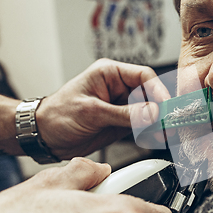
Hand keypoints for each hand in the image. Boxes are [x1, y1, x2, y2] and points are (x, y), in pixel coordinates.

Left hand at [36, 58, 170, 158]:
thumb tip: (152, 113)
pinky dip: (150, 133)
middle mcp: (118, 88)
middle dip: (161, 110)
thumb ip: (125, 114)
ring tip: (164, 134)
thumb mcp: (92, 112)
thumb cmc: (57, 115)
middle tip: (169, 123)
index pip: (143, 76)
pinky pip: (143, 126)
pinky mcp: (122, 123)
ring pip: (150, 112)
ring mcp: (122, 106)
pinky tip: (154, 138)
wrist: (43, 137)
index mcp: (110, 74)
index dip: (158, 90)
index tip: (166, 105)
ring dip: (158, 123)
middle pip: (151, 95)